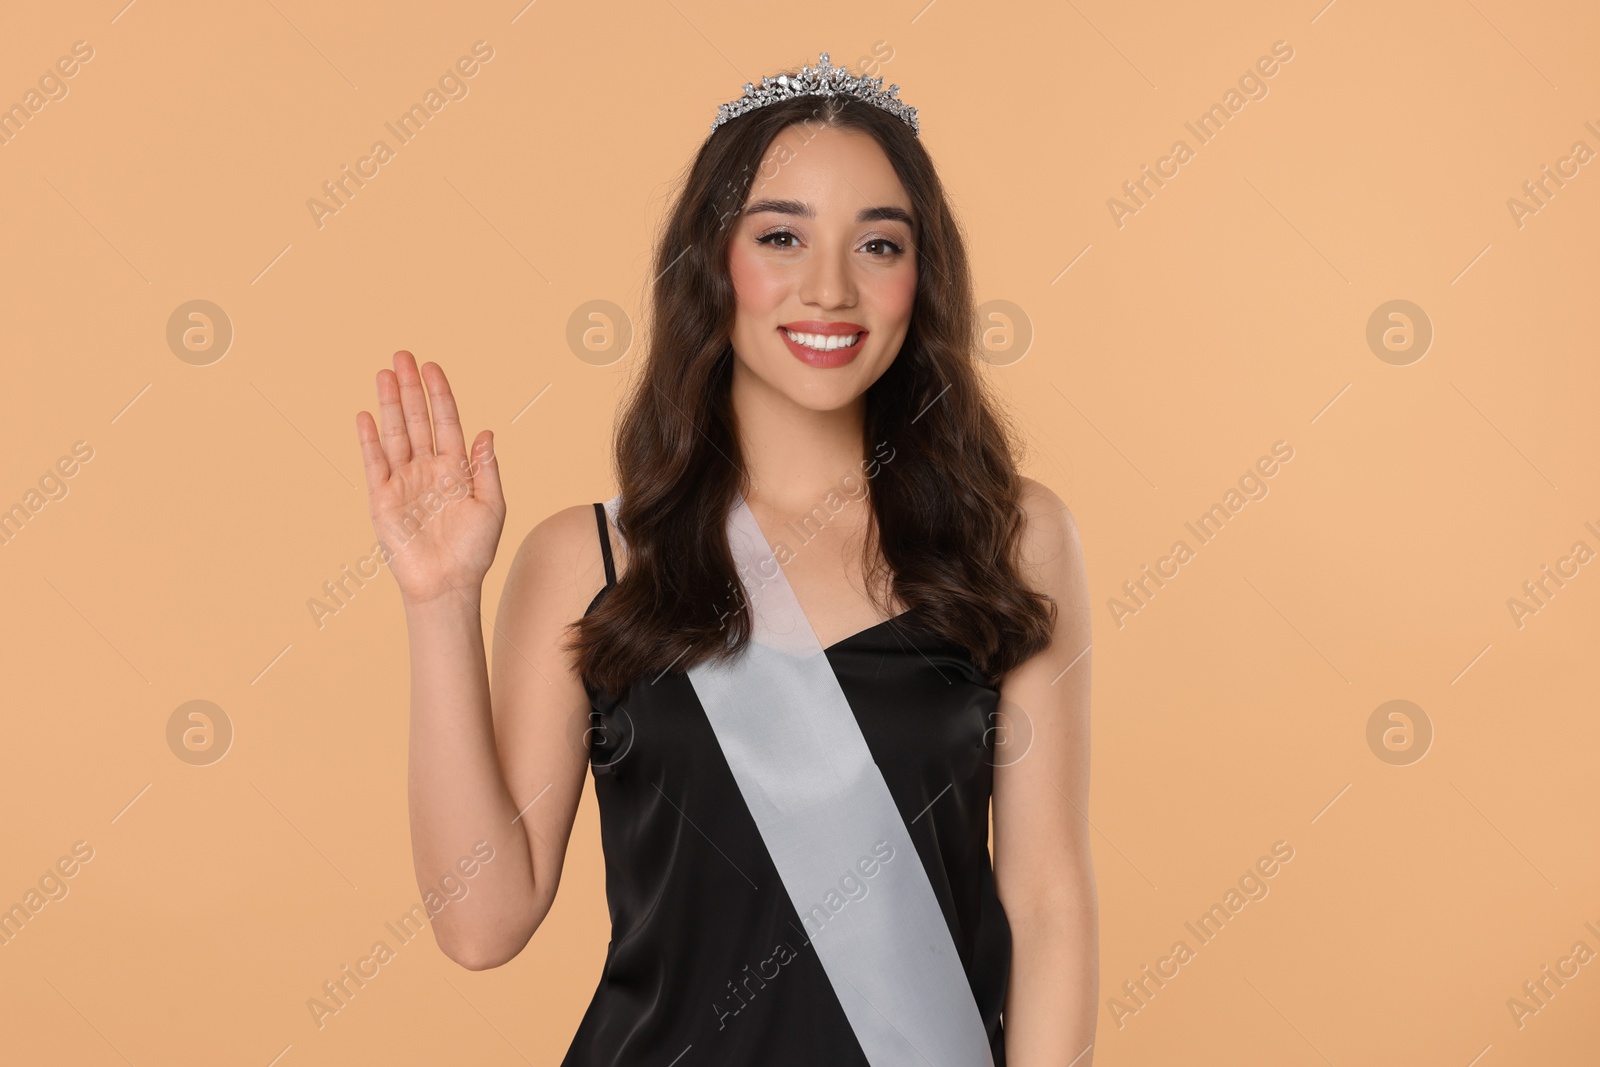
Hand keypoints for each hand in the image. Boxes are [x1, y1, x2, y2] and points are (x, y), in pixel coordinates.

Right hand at [356, 351, 505, 606]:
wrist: (447, 584)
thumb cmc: (473, 550)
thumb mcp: (491, 506)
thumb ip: (486, 468)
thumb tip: (486, 432)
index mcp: (456, 469)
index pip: (446, 422)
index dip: (440, 394)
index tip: (432, 366)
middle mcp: (427, 470)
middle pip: (417, 420)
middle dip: (411, 388)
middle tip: (402, 356)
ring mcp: (403, 482)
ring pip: (396, 434)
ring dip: (390, 404)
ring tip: (384, 374)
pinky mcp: (382, 499)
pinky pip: (375, 463)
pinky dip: (370, 440)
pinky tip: (367, 416)